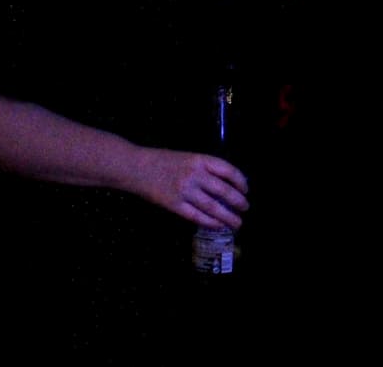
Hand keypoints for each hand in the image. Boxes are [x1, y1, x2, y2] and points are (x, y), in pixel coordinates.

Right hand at [132, 149, 248, 228]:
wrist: (136, 168)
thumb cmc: (163, 161)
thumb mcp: (188, 157)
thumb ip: (205, 168)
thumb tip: (225, 185)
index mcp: (200, 159)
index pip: (228, 170)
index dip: (240, 181)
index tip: (246, 189)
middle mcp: (195, 175)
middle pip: (224, 191)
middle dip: (238, 202)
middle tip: (245, 208)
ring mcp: (185, 191)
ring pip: (213, 207)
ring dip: (228, 217)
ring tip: (237, 223)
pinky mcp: (175, 205)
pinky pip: (197, 216)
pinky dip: (210, 222)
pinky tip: (218, 225)